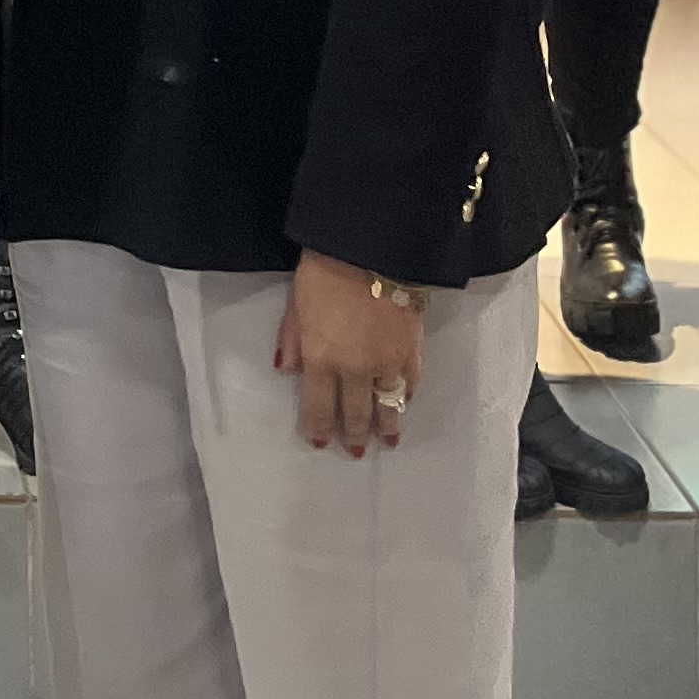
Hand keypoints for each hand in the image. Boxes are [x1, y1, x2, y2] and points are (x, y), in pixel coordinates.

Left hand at [274, 247, 424, 455]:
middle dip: (353, 434)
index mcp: (322, 360)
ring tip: (387, 440)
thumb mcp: (297, 303)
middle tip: (354, 449)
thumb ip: (292, 340)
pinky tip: (403, 402)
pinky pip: (409, 384)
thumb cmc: (325, 271)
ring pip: (387, 406)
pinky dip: (406, 396)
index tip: (319, 442)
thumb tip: (286, 370)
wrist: (372, 249)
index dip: (318, 428)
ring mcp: (387, 364)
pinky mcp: (412, 352)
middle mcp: (355, 370)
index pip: (318, 407)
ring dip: (387, 427)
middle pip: (355, 413)